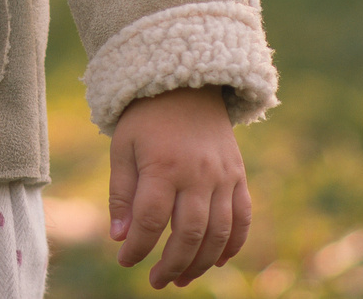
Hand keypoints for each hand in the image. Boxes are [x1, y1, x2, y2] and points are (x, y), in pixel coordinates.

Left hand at [109, 85, 251, 287]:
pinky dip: (233, 245)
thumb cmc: (146, 118)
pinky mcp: (238, 176)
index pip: (151, 220)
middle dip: (171, 264)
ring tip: (180, 279)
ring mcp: (223, 176)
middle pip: (189, 233)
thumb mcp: (123, 147)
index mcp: (163, 165)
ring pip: (218, 233)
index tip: (125, 262)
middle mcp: (197, 173)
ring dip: (201, 263)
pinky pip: (242, 218)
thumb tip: (120, 237)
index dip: (139, 248)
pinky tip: (217, 262)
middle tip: (156, 281)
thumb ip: (121, 192)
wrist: (186, 84)